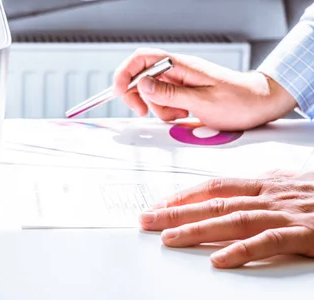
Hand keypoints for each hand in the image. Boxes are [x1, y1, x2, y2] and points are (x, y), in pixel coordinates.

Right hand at [112, 48, 296, 130]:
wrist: (261, 104)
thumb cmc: (239, 101)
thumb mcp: (202, 101)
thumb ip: (169, 94)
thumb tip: (140, 84)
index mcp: (180, 65)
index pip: (141, 58)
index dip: (124, 73)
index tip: (119, 92)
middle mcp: (177, 70)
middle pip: (141, 77)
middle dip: (138, 96)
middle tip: (144, 112)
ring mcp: (180, 81)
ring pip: (152, 93)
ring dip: (158, 108)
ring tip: (181, 115)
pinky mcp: (184, 92)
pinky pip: (165, 102)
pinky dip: (168, 112)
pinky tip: (185, 115)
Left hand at [139, 171, 313, 267]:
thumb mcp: (288, 187)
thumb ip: (259, 191)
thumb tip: (230, 196)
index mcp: (264, 184)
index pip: (214, 187)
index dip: (183, 196)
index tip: (157, 205)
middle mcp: (269, 195)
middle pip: (213, 203)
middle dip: (176, 212)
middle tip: (146, 221)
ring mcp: (287, 213)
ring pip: (233, 220)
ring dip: (197, 229)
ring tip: (169, 239)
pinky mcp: (307, 233)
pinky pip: (269, 242)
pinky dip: (242, 250)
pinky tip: (219, 260)